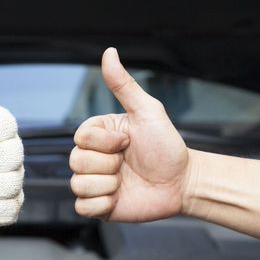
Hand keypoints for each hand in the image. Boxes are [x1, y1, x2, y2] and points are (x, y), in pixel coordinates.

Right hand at [69, 48, 191, 221]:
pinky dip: (102, 204)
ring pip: (77, 185)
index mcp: (99, 134)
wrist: (183, 183)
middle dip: (108, 164)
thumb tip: (109, 51)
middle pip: (76, 161)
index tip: (128, 141)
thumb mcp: (147, 111)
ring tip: (125, 182)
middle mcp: (93, 157)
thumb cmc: (167, 145)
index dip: (105, 142)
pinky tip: (120, 197)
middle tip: (128, 163)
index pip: (80, 137)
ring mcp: (95, 182)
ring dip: (107, 185)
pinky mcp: (99, 206)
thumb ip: (124, 84)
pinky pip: (82, 207)